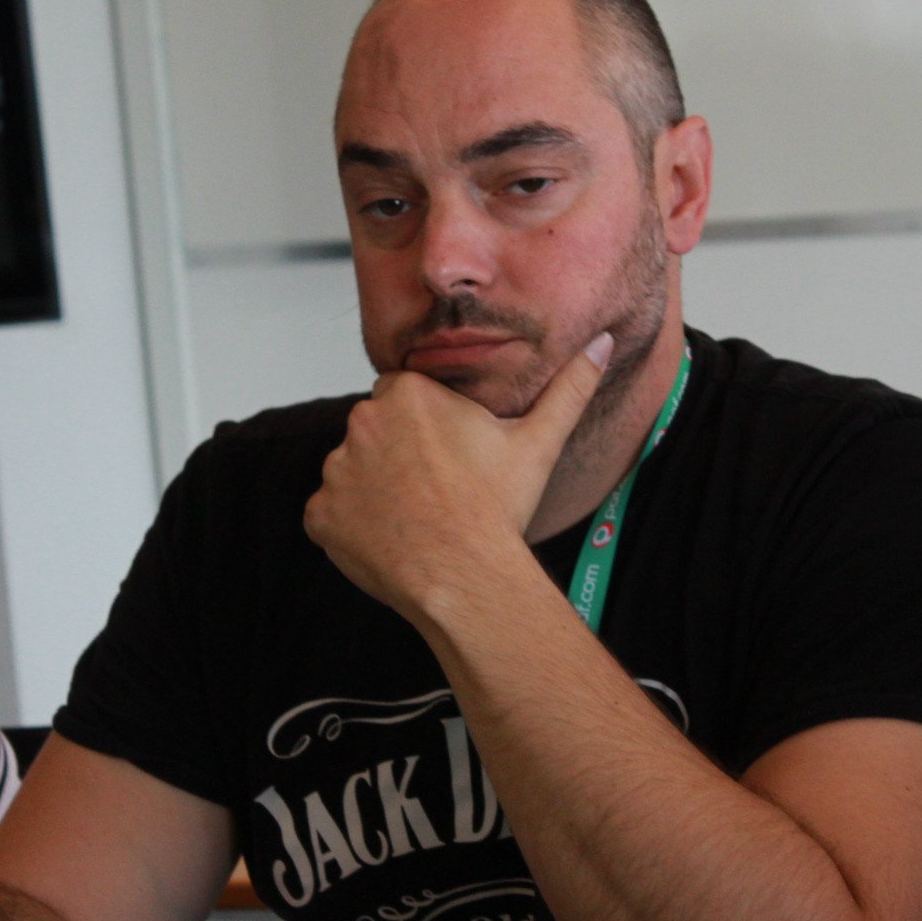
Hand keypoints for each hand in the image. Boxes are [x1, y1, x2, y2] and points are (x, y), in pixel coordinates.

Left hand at [304, 333, 610, 616]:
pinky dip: (354, 526)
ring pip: (354, 471)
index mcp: (407, 394)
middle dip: (399, 454)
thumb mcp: (539, 441)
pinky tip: (392, 540)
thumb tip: (601, 344)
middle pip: (377, 431)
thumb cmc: (498, 509)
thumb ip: (569, 387)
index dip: (429, 426)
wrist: (465, 576)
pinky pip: (332, 514)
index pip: (406, 396)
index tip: (451, 454)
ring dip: (376, 489)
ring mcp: (336, 471)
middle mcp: (362, 423)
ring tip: (417, 517)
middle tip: (437, 489)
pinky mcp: (320, 515)